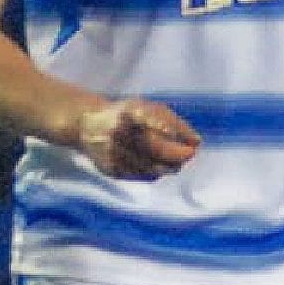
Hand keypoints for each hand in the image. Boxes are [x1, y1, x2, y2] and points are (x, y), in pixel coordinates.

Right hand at [75, 97, 199, 179]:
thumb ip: (175, 123)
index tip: (185, 141)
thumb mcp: (150, 109)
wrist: (86, 125)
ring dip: (170, 166)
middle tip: (189, 153)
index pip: (149, 121)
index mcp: (128, 114)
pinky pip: (142, 175)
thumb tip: (197, 142)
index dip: (168, 132)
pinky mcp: (110, 169)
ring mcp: (112, 153)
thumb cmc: (127, 115)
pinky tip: (158, 165)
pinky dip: (155, 172)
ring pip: (152, 168)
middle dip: (178, 156)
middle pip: (156, 151)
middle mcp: (117, 133)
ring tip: (176, 160)